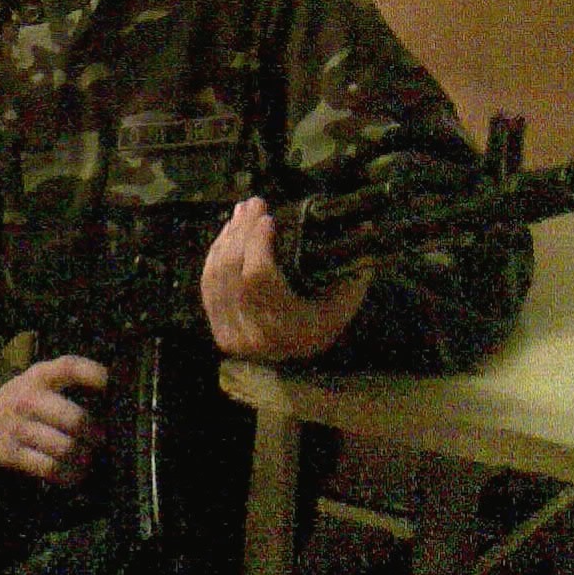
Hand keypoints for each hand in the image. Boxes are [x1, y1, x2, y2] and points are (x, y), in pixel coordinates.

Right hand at [0, 355, 108, 485]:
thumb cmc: (33, 399)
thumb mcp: (46, 379)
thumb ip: (75, 379)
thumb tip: (118, 392)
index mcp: (40, 376)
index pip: (69, 368)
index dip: (94, 375)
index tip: (112, 386)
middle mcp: (27, 399)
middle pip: (73, 419)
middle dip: (93, 433)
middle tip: (101, 439)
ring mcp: (18, 427)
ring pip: (64, 447)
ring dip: (83, 456)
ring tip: (89, 457)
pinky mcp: (12, 454)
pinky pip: (49, 468)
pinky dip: (68, 474)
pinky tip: (76, 472)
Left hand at [201, 197, 371, 361]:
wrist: (295, 370)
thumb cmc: (322, 329)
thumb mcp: (343, 305)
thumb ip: (353, 269)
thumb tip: (365, 226)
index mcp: (285, 329)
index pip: (259, 278)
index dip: (258, 244)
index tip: (270, 218)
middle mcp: (253, 334)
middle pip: (234, 271)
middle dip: (242, 232)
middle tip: (254, 204)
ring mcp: (231, 334)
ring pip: (217, 275)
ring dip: (228, 238)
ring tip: (242, 212)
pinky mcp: (218, 330)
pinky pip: (209, 285)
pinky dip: (216, 255)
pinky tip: (228, 233)